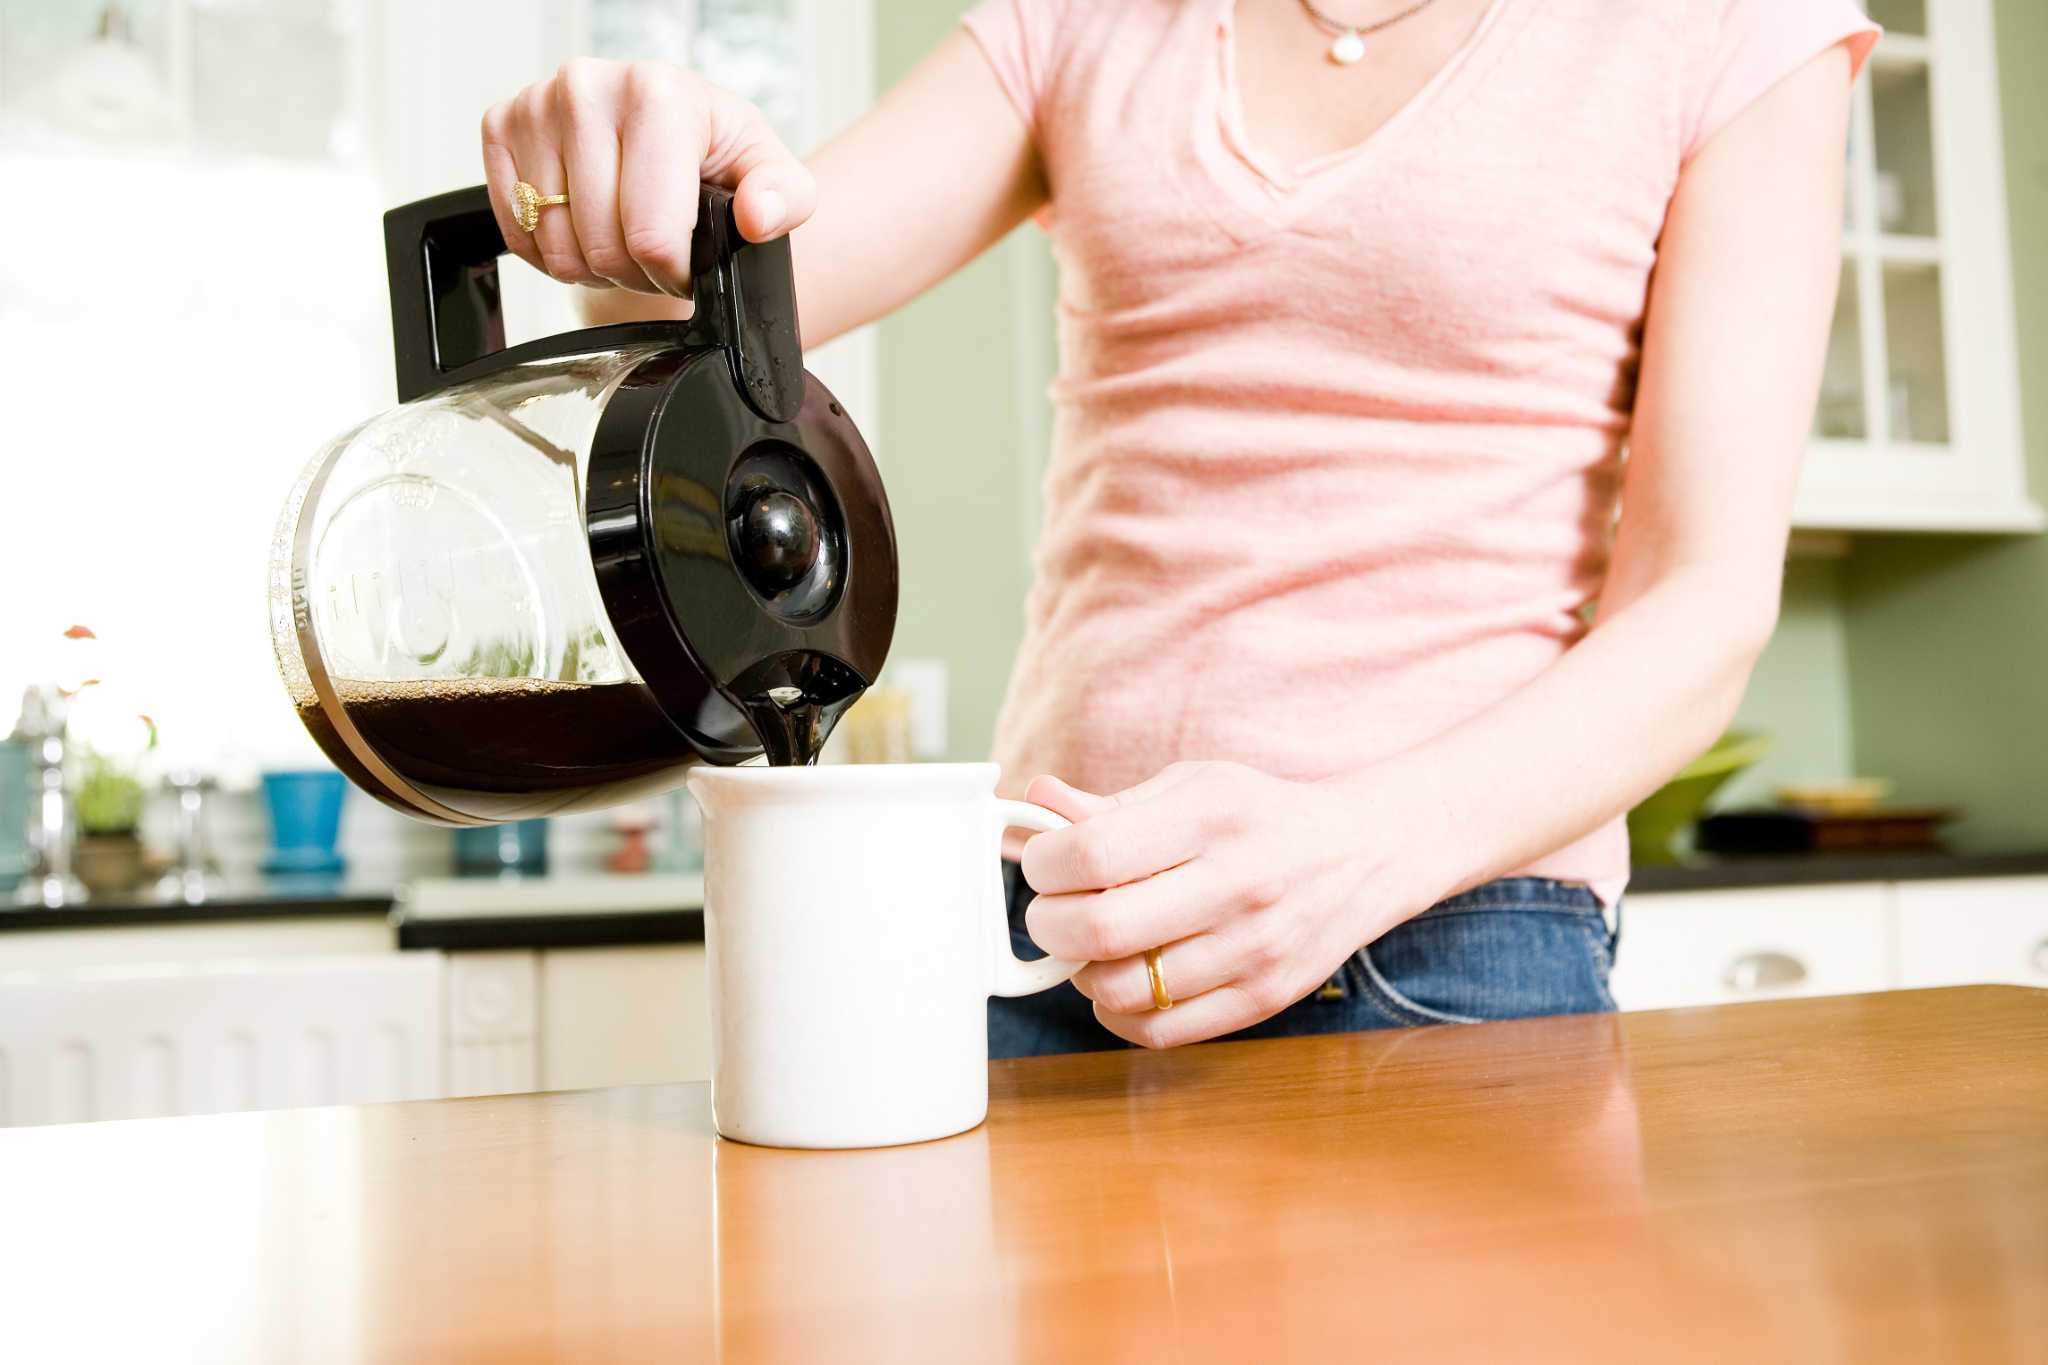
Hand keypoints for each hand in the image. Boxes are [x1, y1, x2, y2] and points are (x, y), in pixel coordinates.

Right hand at [482, 59, 814, 295]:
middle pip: (603, 247)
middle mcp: (589, 86)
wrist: (670, 128)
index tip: (688, 265)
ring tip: (624, 237)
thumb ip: (784, 199)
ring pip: (557, 248)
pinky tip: (585, 225)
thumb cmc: (715, 152)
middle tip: (657, 253)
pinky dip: (551, 251)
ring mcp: (538, 104)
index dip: (673, 273)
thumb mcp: (771, 175)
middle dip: (635, 272)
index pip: (652, 234)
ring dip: (594, 267)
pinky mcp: (501, 126)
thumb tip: (757, 217)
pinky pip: (518, 232)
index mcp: (658, 93)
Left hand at [1020, 763, 1449, 1047]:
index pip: (1091, 853)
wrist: (1363, 854)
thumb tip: (1033, 803)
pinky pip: (1158, 1030)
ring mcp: (1253, 948)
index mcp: (1211, 814)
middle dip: (1049, 924)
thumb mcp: (1191, 786)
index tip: (1045, 864)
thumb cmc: (1259, 816)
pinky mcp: (1262, 999)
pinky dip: (1120, 1012)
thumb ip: (1109, 805)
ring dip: (1084, 972)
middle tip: (1055, 911)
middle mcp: (1237, 882)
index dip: (1043, 865)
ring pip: (1121, 989)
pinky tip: (1126, 979)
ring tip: (1097, 945)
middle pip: (1099, 929)